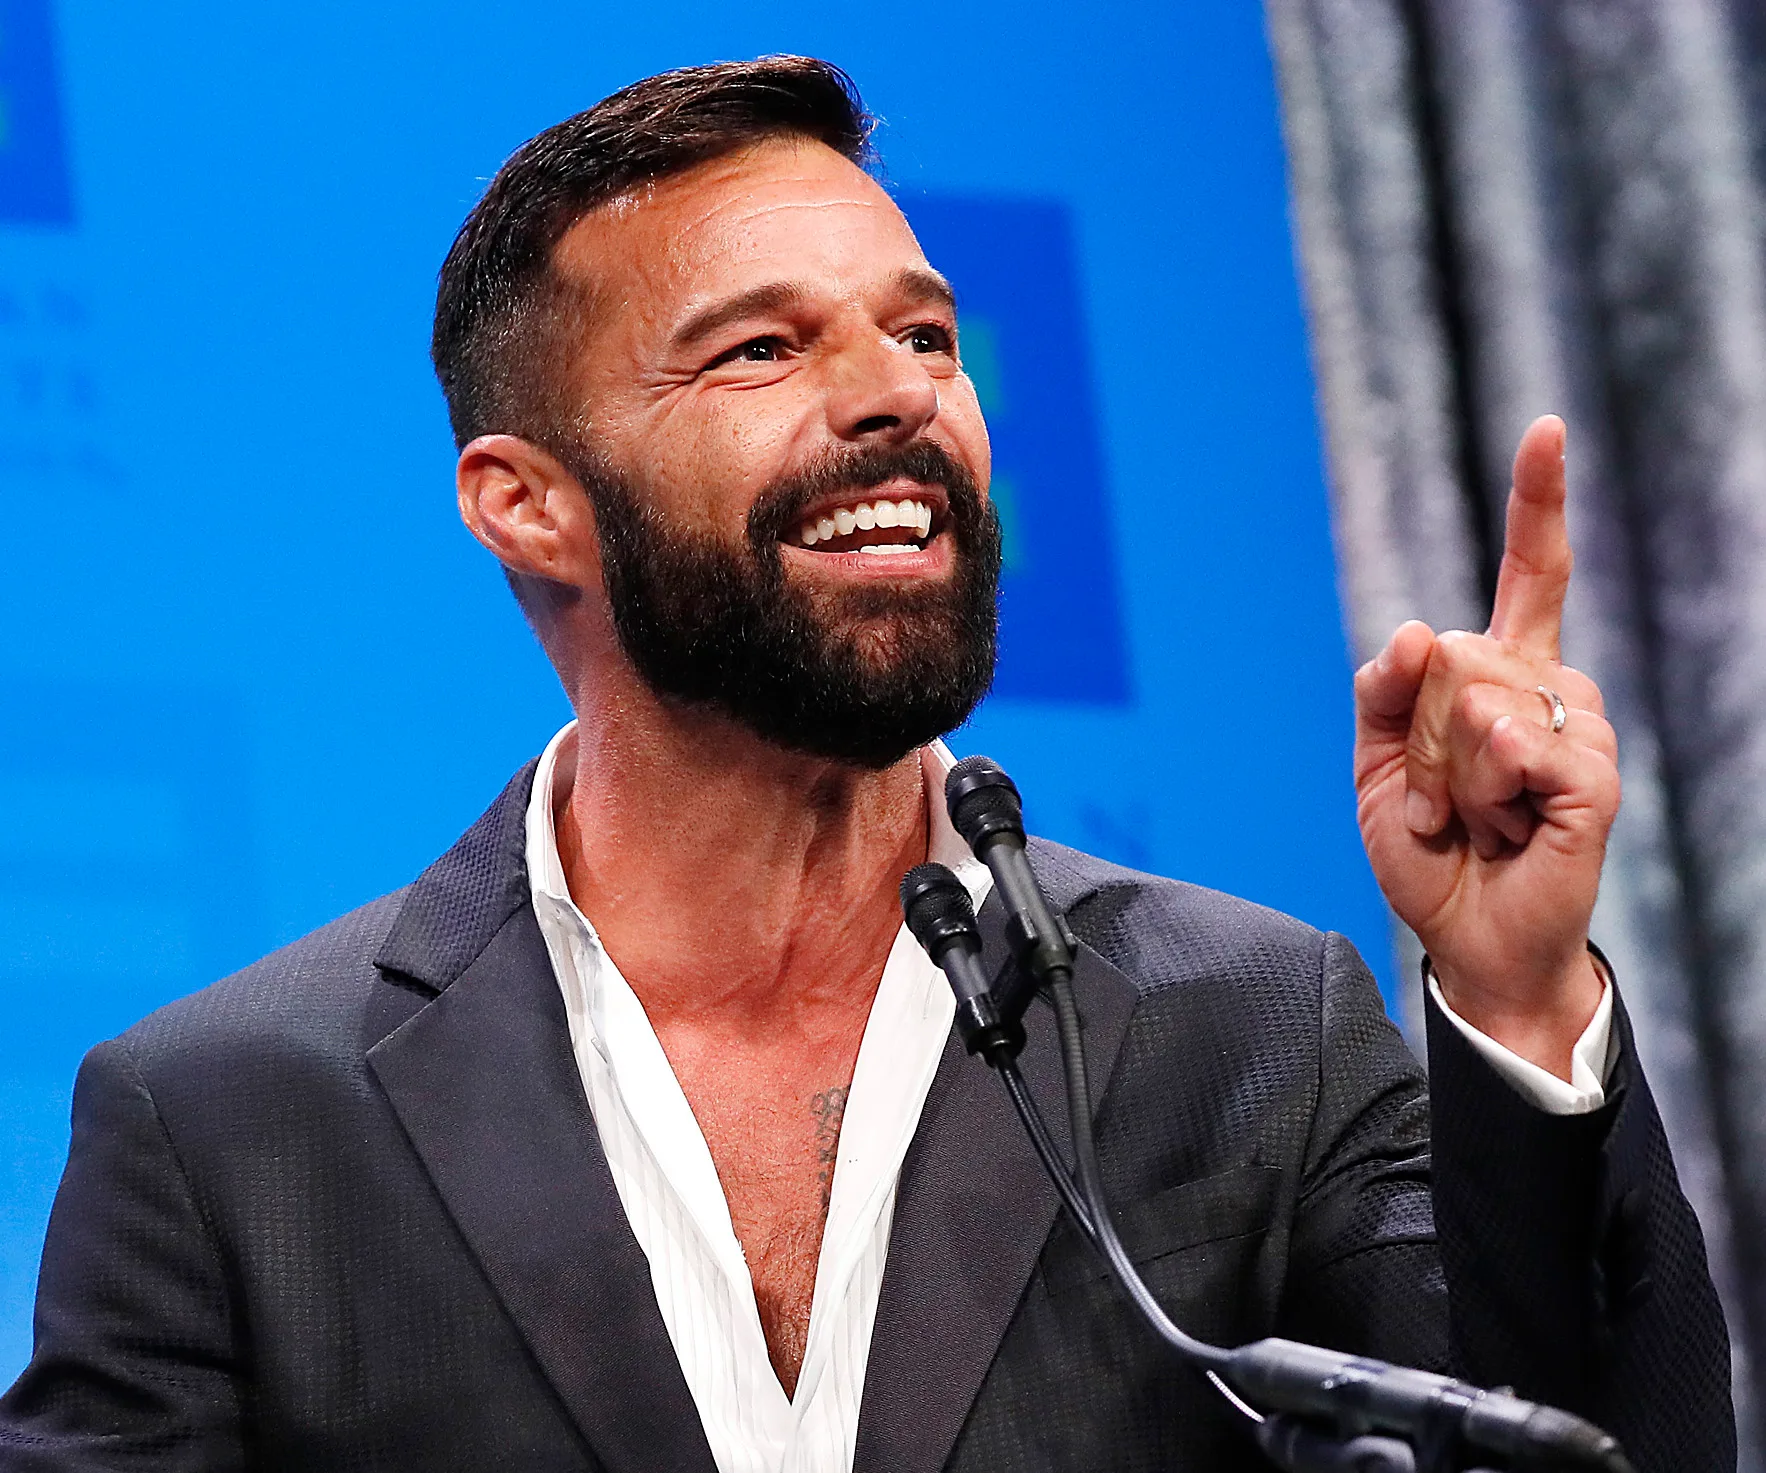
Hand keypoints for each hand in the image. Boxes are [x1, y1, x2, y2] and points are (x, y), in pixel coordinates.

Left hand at [1353, 416, 1619, 1078]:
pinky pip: (1512, 746)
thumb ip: (1382, 691)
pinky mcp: (1593, 780)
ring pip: (1474, 703)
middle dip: (1415, 737)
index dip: (1538, 503)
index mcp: (1503, 673)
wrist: (1463, 935)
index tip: (1547, 429)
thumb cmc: (1428, 848)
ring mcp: (1579, 730)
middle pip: (1452, 656)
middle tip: (1438, 797)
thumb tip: (1414, 630)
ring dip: (1442, 775)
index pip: (1533, 573)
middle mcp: (1551, 687)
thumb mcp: (1374, 762)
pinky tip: (1506, 829)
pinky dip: (1479, 794)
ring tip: (1473, 817)